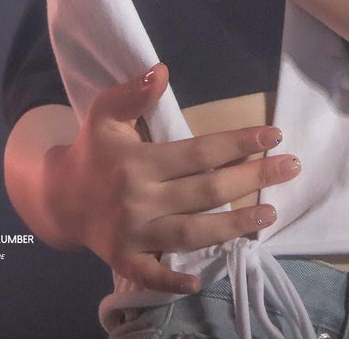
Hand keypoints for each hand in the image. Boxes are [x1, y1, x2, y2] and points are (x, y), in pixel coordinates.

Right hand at [42, 63, 301, 292]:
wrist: (58, 197)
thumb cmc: (92, 151)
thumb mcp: (105, 113)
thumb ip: (134, 92)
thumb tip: (163, 70)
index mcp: (139, 162)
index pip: (200, 152)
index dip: (239, 143)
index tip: (274, 137)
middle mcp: (139, 199)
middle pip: (206, 191)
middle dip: (252, 179)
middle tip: (290, 168)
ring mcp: (132, 234)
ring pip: (192, 232)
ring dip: (234, 226)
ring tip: (270, 214)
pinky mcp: (124, 260)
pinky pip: (152, 274)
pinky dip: (174, 278)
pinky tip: (203, 277)